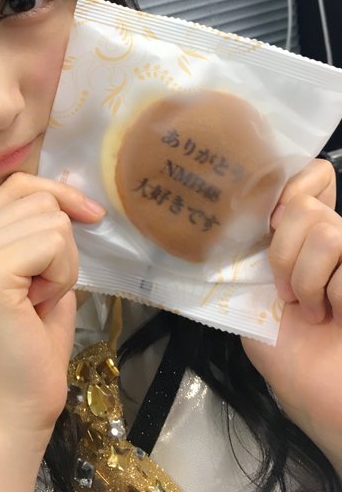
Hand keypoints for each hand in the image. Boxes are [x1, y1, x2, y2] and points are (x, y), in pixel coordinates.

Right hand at [0, 172, 104, 437]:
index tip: (90, 216)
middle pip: (40, 199)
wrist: (18, 401)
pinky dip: (62, 274)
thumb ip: (40, 226)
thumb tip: (72, 189)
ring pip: (52, 220)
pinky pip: (53, 243)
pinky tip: (39, 304)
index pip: (19, 184)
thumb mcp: (39, 267)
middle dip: (62, 245)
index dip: (60, 194)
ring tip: (39, 298)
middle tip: (42, 289)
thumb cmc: (34, 339)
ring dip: (64, 262)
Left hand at [242, 159, 341, 470]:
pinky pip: (340, 253)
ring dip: (302, 276)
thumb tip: (244, 214)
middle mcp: (337, 241)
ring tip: (311, 310)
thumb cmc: (291, 359)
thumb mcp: (254, 298)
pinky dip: (325, 288)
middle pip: (303, 204)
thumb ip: (253, 254)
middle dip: (281, 251)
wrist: (323, 401)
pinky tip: (333, 317)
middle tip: (285, 293)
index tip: (267, 228)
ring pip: (322, 227)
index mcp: (308, 240)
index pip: (311, 176)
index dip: (288, 188)